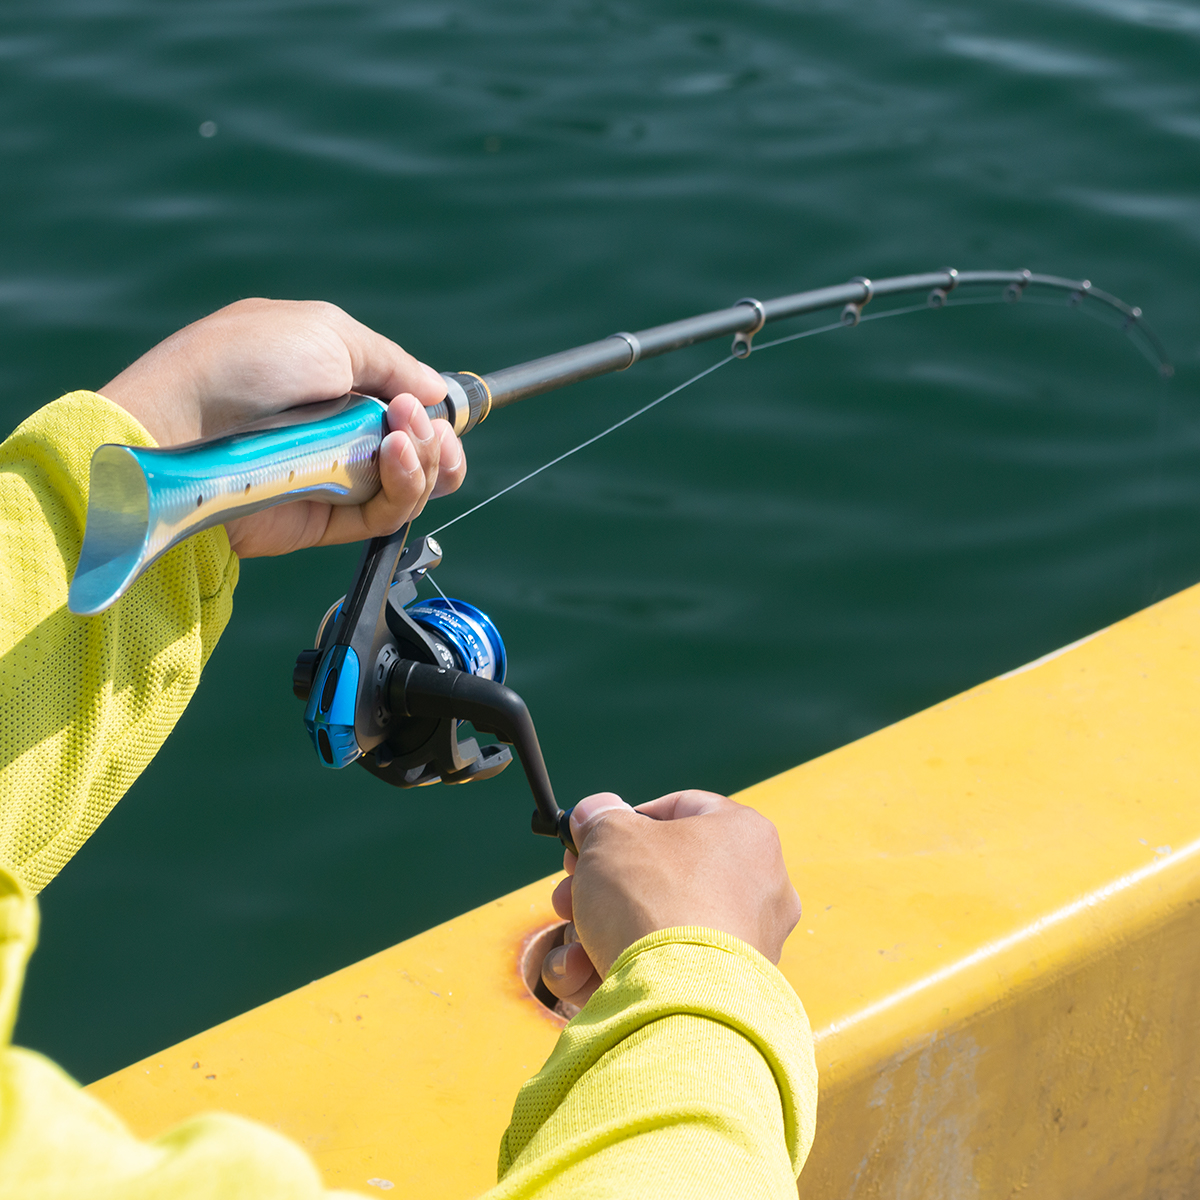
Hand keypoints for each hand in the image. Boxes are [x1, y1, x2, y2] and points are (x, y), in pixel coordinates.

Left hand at [99, 298, 466, 557]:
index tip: (438, 406)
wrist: (183, 427)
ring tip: (401, 437)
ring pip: (413, 482)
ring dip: (424, 457)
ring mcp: (336, 476)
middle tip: (415, 422)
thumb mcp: (327, 333)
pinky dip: (405, 486)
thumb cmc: (245, 365)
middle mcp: (341, 430)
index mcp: (337, 379)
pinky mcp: (328, 519)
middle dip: (437, 436)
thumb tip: (437, 390)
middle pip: (421, 448)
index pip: (406, 404)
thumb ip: (392, 362)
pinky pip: (388, 513)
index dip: (433, 410)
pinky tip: (395, 456)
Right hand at [541, 790, 800, 1009]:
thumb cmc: (652, 899)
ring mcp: (748, 945)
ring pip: (656, 927)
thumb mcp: (610, 835)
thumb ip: (598, 817)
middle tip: (569, 894)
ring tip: (570, 948)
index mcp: (745, 834)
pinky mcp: (728, 993)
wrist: (679, 999)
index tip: (588, 839)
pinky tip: (583, 976)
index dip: (625, 820)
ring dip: (600, 933)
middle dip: (603, 886)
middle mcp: (759, 888)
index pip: (680, 810)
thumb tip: (592, 814)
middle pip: (662, 875)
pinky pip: (665, 972)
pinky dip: (619, 971)